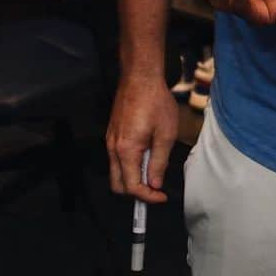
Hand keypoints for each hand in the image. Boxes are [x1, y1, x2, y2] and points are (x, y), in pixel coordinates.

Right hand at [106, 74, 177, 203]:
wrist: (140, 78)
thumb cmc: (156, 103)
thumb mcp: (166, 133)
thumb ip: (159, 161)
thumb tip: (155, 184)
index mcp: (126, 151)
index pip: (132, 186)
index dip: (147, 196)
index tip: (162, 197)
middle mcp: (113, 149)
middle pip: (118, 184)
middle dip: (136, 192)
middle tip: (156, 188)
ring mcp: (110, 141)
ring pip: (116, 172)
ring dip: (133, 178)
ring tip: (154, 171)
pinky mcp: (112, 134)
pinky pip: (117, 158)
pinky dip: (129, 165)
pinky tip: (147, 155)